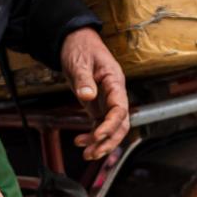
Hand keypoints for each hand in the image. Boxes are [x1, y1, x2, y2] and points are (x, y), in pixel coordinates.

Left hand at [61, 28, 129, 159]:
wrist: (75, 42)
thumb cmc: (80, 48)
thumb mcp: (79, 62)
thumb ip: (84, 80)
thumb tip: (87, 96)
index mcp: (114, 82)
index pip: (120, 108)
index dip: (111, 125)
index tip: (98, 135)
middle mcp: (115, 94)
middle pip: (120, 124)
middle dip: (108, 141)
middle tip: (93, 153)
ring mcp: (108, 102)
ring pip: (112, 129)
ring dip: (102, 143)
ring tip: (87, 154)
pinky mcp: (99, 106)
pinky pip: (100, 126)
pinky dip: (93, 137)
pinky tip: (81, 142)